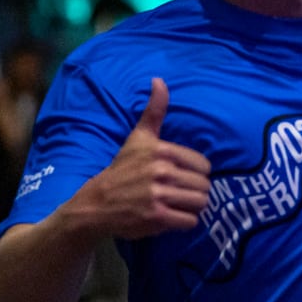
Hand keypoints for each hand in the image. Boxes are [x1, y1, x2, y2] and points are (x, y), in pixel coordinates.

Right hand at [74, 78, 210, 239]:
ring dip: (192, 208)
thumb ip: (154, 111)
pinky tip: (172, 217)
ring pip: (200, 203)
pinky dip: (184, 222)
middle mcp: (162, 171)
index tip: (182, 177)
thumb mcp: (139, 137)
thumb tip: (159, 80)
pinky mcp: (157, 217)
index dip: (197, 174)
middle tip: (181, 194)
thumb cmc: (122, 169)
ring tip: (178, 206)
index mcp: (162, 151)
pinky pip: (190, 221)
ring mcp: (159, 195)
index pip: (204, 166)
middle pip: (204, 186)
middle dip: (196, 192)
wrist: (97, 202)